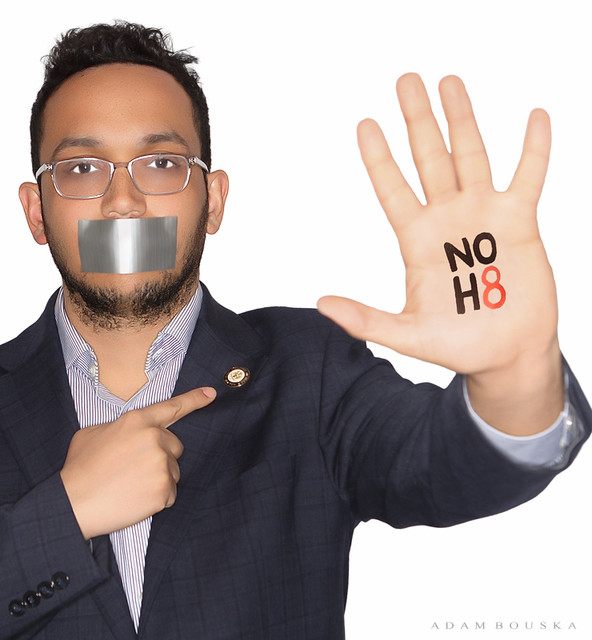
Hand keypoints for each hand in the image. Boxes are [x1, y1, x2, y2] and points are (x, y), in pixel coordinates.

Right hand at [60, 387, 215, 538]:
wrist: (73, 503)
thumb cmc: (79, 469)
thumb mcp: (92, 433)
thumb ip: (119, 427)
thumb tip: (131, 433)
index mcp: (137, 420)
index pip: (172, 407)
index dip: (194, 399)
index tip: (211, 394)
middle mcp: (154, 438)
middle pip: (175, 446)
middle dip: (160, 456)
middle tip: (133, 469)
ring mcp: (161, 463)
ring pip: (173, 471)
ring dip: (158, 478)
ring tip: (129, 485)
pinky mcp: (164, 488)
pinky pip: (170, 493)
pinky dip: (156, 499)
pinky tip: (134, 499)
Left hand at [318, 73, 556, 375]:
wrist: (507, 354)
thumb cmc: (458, 345)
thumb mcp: (408, 334)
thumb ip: (366, 320)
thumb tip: (321, 305)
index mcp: (416, 241)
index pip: (392, 189)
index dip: (379, 157)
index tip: (365, 123)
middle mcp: (446, 220)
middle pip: (428, 159)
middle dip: (417, 120)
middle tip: (405, 80)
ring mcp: (482, 216)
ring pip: (471, 156)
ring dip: (461, 119)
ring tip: (449, 81)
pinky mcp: (519, 222)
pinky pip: (528, 175)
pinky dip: (534, 148)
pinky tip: (534, 116)